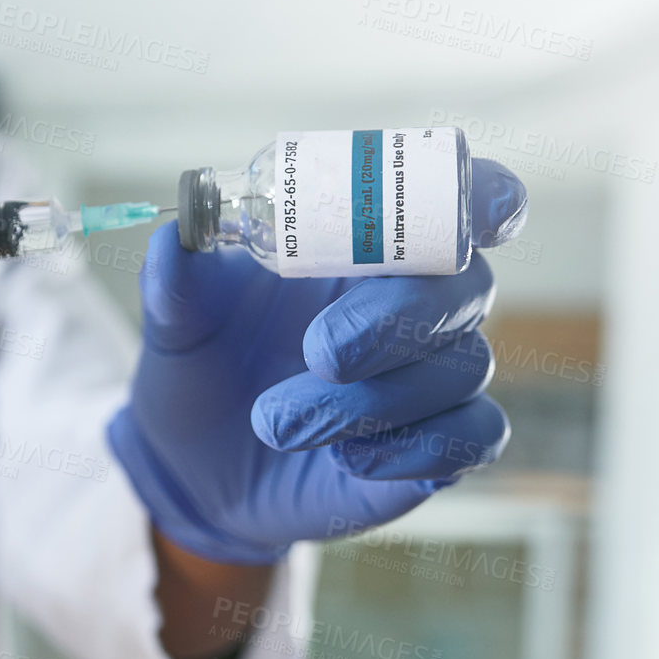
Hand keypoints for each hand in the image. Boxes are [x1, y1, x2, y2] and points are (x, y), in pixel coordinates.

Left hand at [107, 160, 528, 565]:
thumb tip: (175, 238)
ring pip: (463, 368)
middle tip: (321, 354)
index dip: (483, 197)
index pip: (455, 199)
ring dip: (371, 399)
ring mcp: (432, 376)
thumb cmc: (201, 366)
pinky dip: (414, 447)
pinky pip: (474, 437)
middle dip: (397, 318)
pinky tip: (344, 458)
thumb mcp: (177, 322)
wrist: (192, 461)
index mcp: (364, 244)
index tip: (478, 218)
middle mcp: (415, 303)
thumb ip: (178, 278)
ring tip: (277, 422)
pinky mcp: (436, 446)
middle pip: (468, 286)